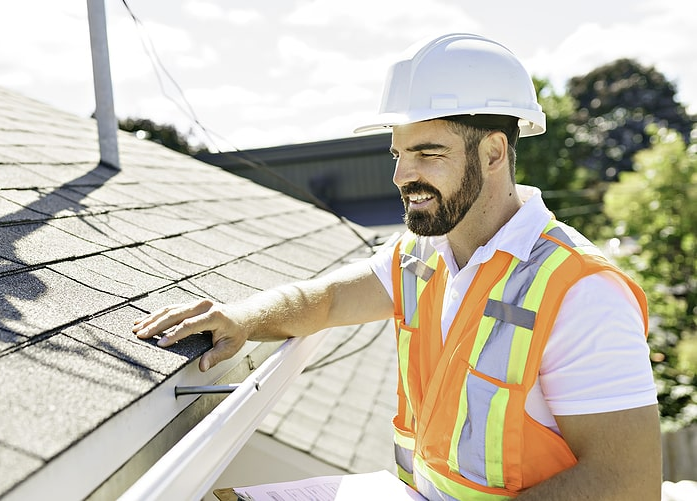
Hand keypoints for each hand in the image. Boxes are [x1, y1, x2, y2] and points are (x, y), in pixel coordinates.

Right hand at [132, 299, 248, 371]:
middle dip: (156, 325)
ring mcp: (197, 303)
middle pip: (175, 315)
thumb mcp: (230, 347)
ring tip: (137, 328)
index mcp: (214, 316)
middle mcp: (204, 306)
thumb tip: (203, 366)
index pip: (190, 325)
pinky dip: (157, 315)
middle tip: (141, 335)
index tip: (161, 344)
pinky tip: (144, 320)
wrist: (243, 317)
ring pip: (171, 310)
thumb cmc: (236, 333)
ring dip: (152, 318)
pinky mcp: (191, 304)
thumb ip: (215, 356)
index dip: (174, 335)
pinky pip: (172, 309)